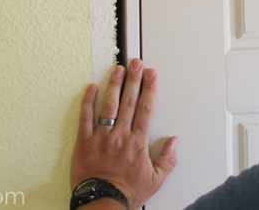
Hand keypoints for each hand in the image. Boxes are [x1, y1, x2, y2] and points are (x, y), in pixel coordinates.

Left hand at [71, 58, 177, 209]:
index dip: (149, 89)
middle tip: (136, 63)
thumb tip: (174, 143)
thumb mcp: (155, 180)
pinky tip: (91, 88)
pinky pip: (85, 118)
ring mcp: (101, 138)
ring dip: (114, 84)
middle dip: (134, 79)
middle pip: (129, 101)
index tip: (151, 74)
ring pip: (108, 105)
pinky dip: (87, 101)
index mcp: (137, 143)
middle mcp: (120, 136)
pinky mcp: (84, 143)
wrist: (103, 204)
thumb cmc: (127, 193)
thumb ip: (167, 160)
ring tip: (117, 69)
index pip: (146, 109)